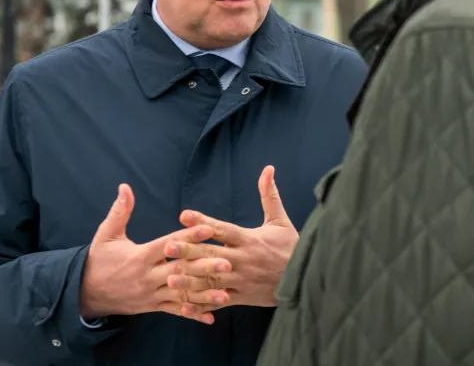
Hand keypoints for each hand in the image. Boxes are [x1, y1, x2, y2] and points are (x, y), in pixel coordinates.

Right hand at [79, 184, 229, 324]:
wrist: (85, 293)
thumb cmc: (98, 261)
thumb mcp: (106, 235)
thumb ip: (119, 211)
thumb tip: (125, 187)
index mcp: (140, 256)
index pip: (169, 245)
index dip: (189, 236)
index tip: (209, 229)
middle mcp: (148, 277)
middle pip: (180, 271)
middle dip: (204, 267)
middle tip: (227, 262)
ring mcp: (151, 295)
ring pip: (181, 294)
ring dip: (205, 294)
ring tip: (227, 293)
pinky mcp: (152, 307)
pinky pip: (175, 311)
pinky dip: (193, 314)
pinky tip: (211, 317)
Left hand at [164, 166, 298, 310]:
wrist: (306, 278)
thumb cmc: (290, 246)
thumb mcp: (280, 220)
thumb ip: (269, 195)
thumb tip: (268, 169)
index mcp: (249, 239)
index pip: (223, 229)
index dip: (204, 222)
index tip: (184, 215)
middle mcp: (242, 260)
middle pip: (212, 255)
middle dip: (189, 251)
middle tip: (167, 247)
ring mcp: (241, 280)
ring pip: (212, 280)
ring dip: (190, 280)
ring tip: (169, 278)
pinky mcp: (242, 297)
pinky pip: (219, 301)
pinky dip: (202, 304)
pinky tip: (184, 305)